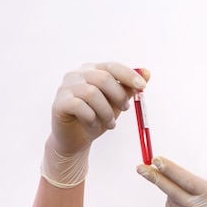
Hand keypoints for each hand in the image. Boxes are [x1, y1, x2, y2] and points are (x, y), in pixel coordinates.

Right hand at [41, 62, 148, 187]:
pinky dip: (91, 118)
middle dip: (118, 96)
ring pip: (91, 93)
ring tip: (110, 124)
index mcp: (93, 70)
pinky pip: (79, 106)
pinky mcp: (59, 103)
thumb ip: (129, 88)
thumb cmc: (98, 117)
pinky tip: (93, 125)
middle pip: (103, 78)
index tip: (143, 86)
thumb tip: (147, 73)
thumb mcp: (117, 103)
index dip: (129, 75)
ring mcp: (65, 88)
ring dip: (106, 112)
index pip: (112, 66)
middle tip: (125, 109)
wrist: (77, 139)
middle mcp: (77, 75)